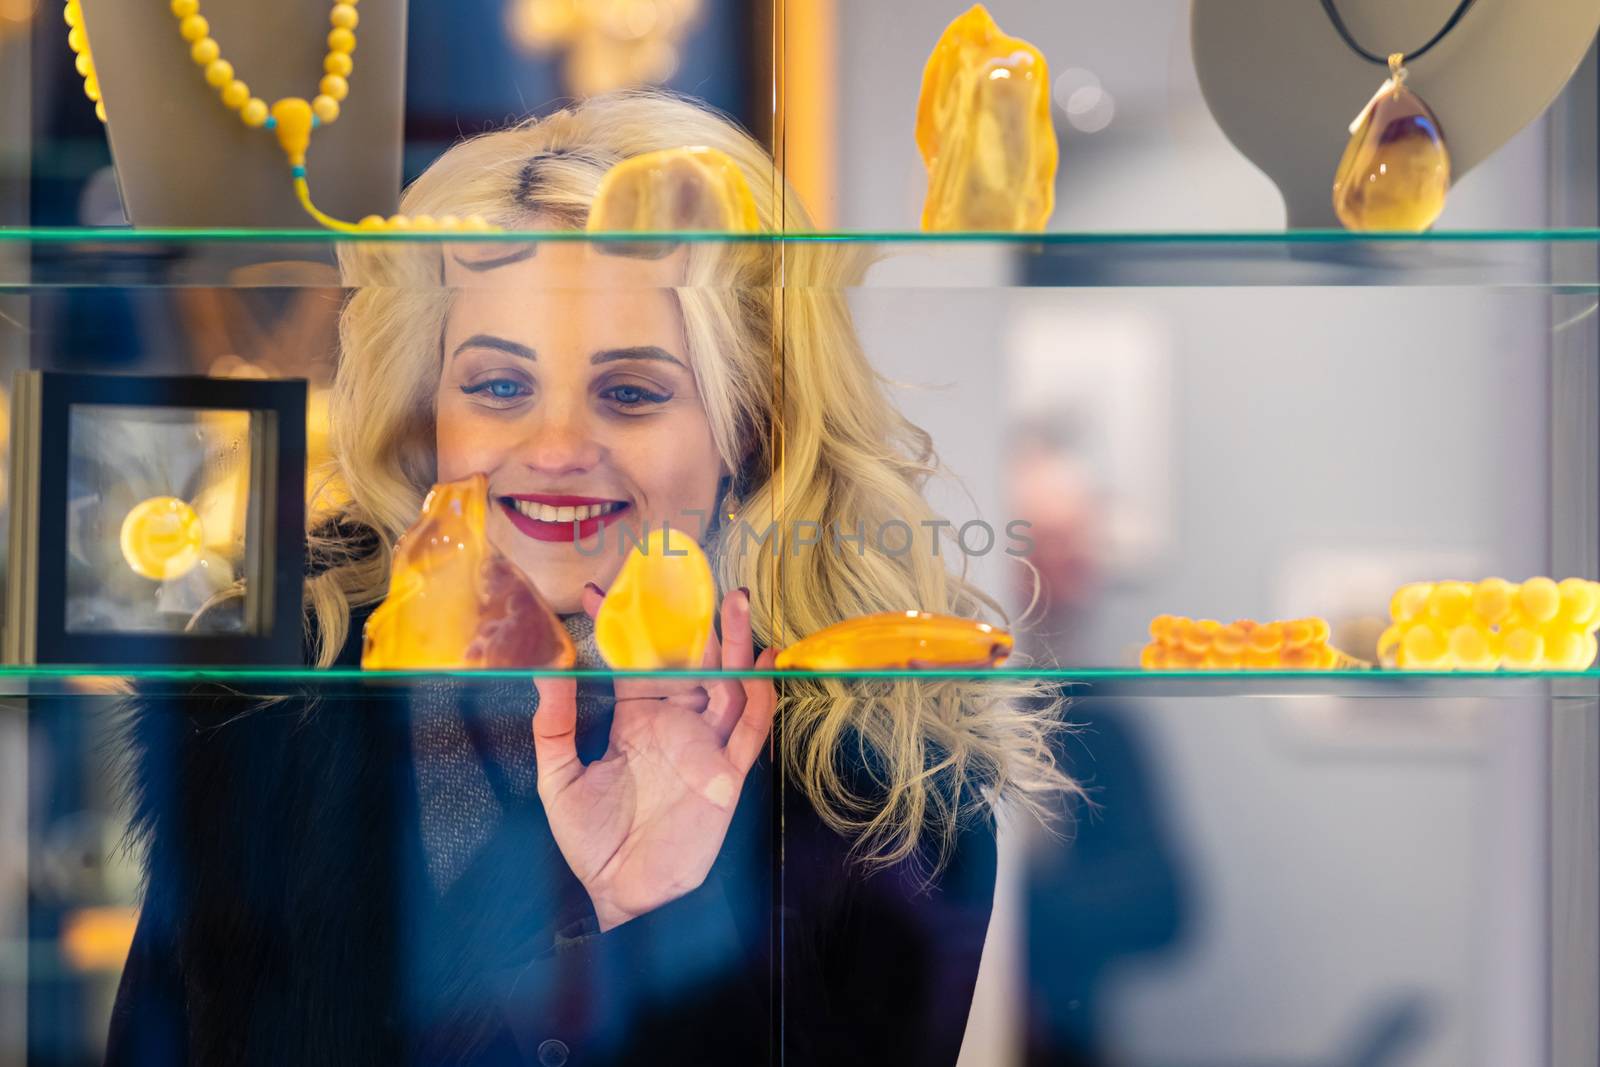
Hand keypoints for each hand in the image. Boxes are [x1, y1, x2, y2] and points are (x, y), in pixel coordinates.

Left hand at [533, 585, 777, 931]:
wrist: (618, 893)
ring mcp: (703, 746)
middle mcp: (675, 724)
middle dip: (695, 619)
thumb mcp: (558, 779)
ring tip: (737, 601)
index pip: (636, 660)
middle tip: (692, 570)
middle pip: (693, 661)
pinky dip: (760, 695)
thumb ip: (555, 724)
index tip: (602, 585)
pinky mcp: (726, 773)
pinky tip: (764, 661)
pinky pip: (749, 729)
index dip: (624, 625)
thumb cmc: (588, 842)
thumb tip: (547, 667)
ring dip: (736, 644)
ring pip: (728, 684)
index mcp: (636, 719)